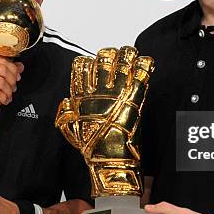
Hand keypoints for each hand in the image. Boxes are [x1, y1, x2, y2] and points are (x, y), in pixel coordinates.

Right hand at [0, 53, 23, 120]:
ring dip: (8, 90)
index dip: (13, 67)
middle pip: (3, 69)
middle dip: (12, 79)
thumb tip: (19, 66)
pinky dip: (3, 97)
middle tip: (14, 86)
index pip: (1, 59)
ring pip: (1, 81)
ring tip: (8, 95)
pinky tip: (3, 100)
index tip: (18, 74)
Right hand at [55, 46, 153, 196]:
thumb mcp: (72, 130)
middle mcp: (99, 88)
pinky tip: (146, 62)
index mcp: (83, 94)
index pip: (81, 65)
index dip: (90, 61)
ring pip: (123, 58)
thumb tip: (66, 103)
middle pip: (104, 56)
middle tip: (118, 58)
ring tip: (132, 56)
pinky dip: (145, 65)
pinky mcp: (135, 95)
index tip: (96, 63)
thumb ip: (67, 115)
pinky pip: (141, 72)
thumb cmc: (92, 147)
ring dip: (128, 54)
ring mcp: (118, 90)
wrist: (110, 159)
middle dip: (111, 54)